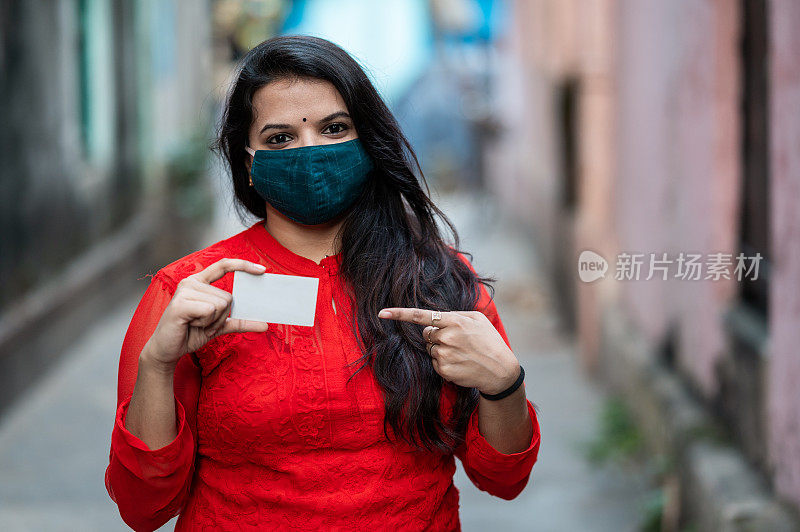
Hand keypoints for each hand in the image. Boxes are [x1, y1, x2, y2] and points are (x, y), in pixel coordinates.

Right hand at [144, 258, 269, 369]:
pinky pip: (210, 310)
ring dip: (213, 321)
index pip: (223, 266)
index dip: (243, 265)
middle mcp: (191, 282)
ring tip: (196, 324)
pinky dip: (206, 323)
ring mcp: (185, 291)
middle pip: (228, 297)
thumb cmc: (190, 334)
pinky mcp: (181, 303)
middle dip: (221, 317)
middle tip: (203, 324)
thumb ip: (239, 322)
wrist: (168, 350)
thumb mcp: (219, 326)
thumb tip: (265, 325)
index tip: (262, 270)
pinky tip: (191, 325)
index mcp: (200, 282)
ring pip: (221, 304)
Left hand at [377, 308, 519, 394]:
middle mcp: (447, 337)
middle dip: (436, 336)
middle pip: (426, 334)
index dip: (399, 314)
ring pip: (430, 349)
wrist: (501, 371)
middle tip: (457, 341)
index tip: (382, 313)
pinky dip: (444, 363)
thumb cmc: (490, 342)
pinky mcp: (444, 370)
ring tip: (462, 354)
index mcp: (455, 321)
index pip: (422, 316)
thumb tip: (435, 318)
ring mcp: (444, 354)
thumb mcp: (478, 320)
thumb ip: (456, 314)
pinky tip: (460, 364)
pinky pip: (435, 363)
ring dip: (441, 350)